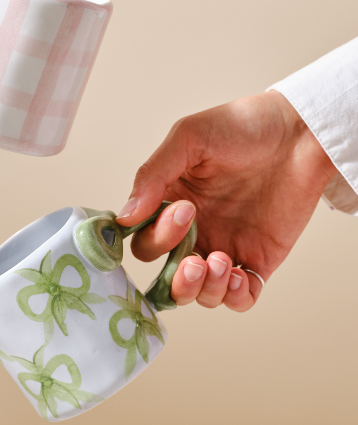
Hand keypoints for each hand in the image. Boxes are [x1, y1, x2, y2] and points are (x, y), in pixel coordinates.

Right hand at [117, 91, 336, 310]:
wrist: (300, 131)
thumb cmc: (244, 125)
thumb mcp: (189, 137)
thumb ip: (153, 174)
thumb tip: (124, 217)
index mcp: (171, 206)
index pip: (145, 243)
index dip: (155, 239)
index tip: (182, 211)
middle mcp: (194, 233)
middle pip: (167, 277)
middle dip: (177, 277)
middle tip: (195, 256)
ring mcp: (225, 249)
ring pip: (200, 294)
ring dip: (203, 290)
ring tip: (220, 263)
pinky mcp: (258, 260)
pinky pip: (239, 298)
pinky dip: (233, 297)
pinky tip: (237, 275)